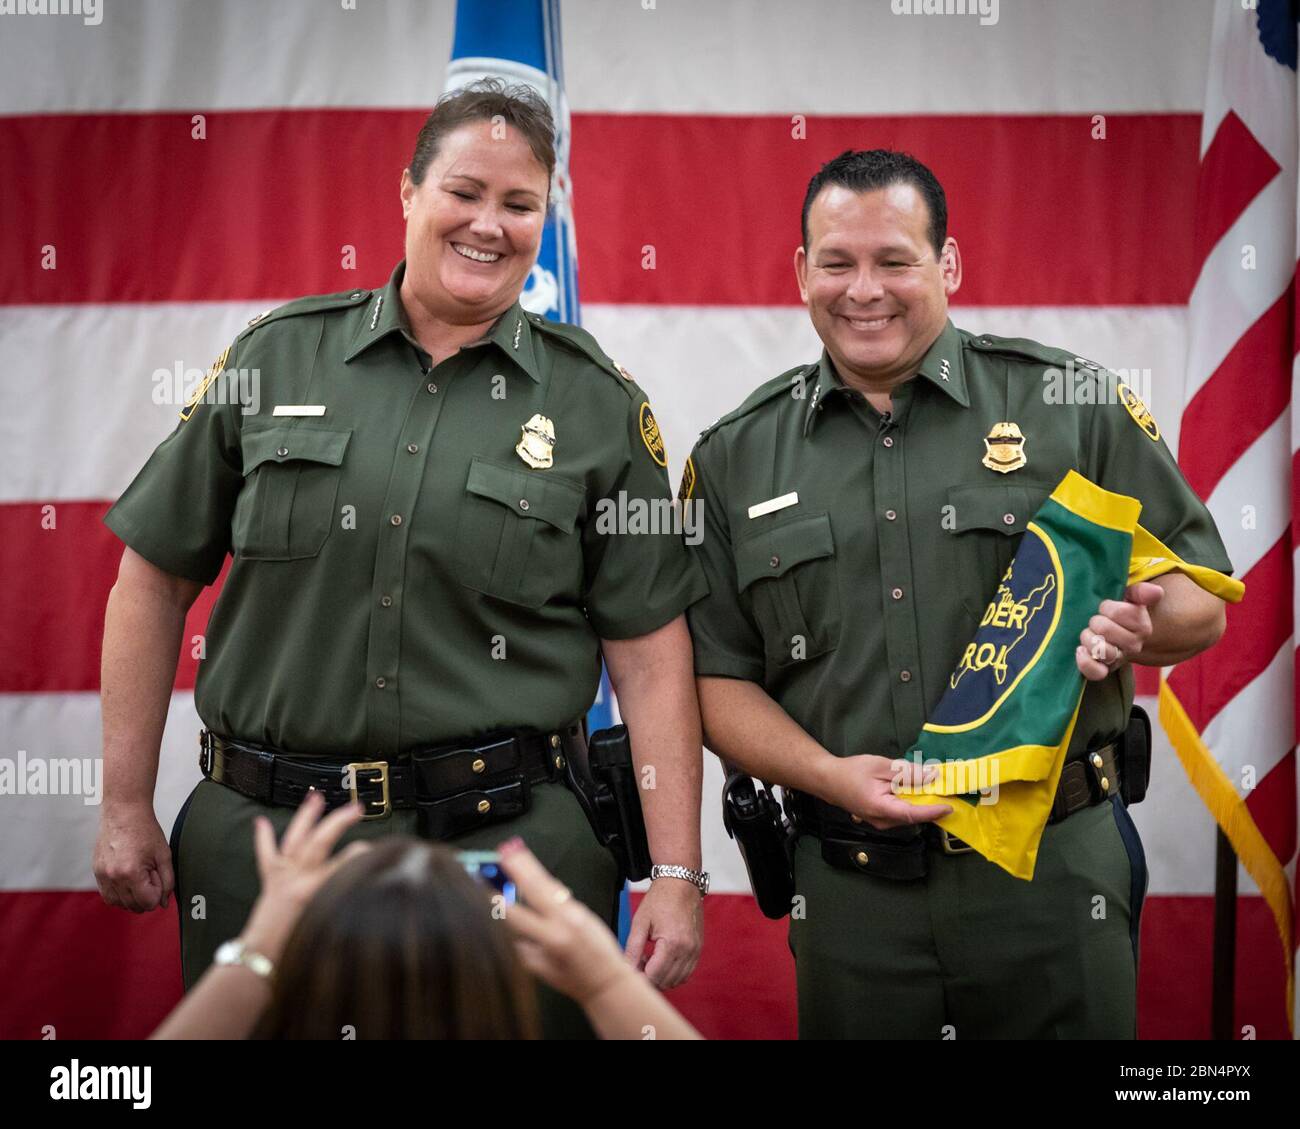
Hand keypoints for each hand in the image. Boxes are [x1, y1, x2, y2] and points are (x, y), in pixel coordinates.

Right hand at [93, 800, 174, 911]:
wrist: (124, 813)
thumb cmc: (144, 830)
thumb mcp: (164, 855)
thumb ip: (167, 881)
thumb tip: (164, 902)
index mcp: (131, 873)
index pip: (148, 903)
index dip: (158, 894)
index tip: (158, 879)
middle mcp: (113, 877)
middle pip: (133, 906)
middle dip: (146, 897)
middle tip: (151, 876)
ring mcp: (102, 875)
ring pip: (119, 904)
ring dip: (132, 899)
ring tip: (140, 879)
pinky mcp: (96, 872)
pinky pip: (107, 895)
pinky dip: (119, 894)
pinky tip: (128, 881)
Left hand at [238, 790, 369, 960]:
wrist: (259, 963)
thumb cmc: (292, 951)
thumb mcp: (327, 923)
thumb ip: (345, 896)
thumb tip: (363, 878)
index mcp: (312, 889)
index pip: (346, 860)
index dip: (365, 853)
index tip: (378, 850)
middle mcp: (296, 877)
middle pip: (321, 840)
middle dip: (339, 821)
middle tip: (356, 808)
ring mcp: (282, 876)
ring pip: (295, 838)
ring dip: (306, 816)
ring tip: (315, 797)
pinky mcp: (270, 881)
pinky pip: (265, 854)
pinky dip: (262, 837)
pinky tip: (259, 822)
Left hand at [495, 837, 635, 1004]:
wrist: (604, 985)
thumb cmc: (598, 947)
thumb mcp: (582, 915)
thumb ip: (557, 900)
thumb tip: (533, 880)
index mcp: (569, 918)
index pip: (540, 887)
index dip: (521, 867)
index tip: (506, 851)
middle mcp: (552, 937)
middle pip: (513, 911)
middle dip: (495, 893)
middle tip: (480, 877)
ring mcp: (538, 956)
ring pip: (508, 929)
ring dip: (501, 912)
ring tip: (491, 896)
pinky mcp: (529, 968)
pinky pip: (514, 943)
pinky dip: (511, 933)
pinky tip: (511, 927)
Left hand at [624, 875, 701, 989]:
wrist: (680, 883)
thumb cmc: (659, 900)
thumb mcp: (640, 922)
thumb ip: (632, 949)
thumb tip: (626, 970)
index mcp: (672, 943)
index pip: (654, 976)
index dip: (640, 977)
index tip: (630, 969)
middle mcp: (688, 950)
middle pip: (666, 981)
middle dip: (649, 977)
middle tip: (638, 961)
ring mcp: (696, 950)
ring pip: (677, 980)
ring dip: (662, 977)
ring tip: (649, 959)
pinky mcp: (698, 949)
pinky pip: (686, 972)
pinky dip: (673, 973)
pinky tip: (662, 959)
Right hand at [822, 754, 952, 830]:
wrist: (828, 780)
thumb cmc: (852, 771)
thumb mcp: (881, 766)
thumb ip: (906, 772)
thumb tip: (931, 776)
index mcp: (881, 808)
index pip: (913, 814)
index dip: (933, 811)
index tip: (950, 807)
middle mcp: (882, 821)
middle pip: (913, 816)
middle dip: (931, 806)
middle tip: (948, 793)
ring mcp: (880, 822)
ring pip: (907, 815)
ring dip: (921, 805)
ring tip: (935, 791)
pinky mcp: (880, 819)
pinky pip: (900, 814)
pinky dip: (911, 804)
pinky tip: (916, 792)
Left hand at [1076, 581, 1163, 680]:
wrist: (1114, 632)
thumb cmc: (1119, 612)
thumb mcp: (1131, 598)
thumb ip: (1142, 592)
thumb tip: (1156, 591)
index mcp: (1142, 626)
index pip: (1118, 612)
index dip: (1107, 607)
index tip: (1106, 608)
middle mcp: (1134, 645)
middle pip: (1105, 628)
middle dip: (1095, 621)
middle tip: (1097, 621)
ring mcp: (1119, 659)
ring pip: (1101, 650)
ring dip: (1088, 638)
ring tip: (1090, 634)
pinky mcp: (1105, 669)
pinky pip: (1096, 672)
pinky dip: (1085, 662)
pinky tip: (1080, 650)